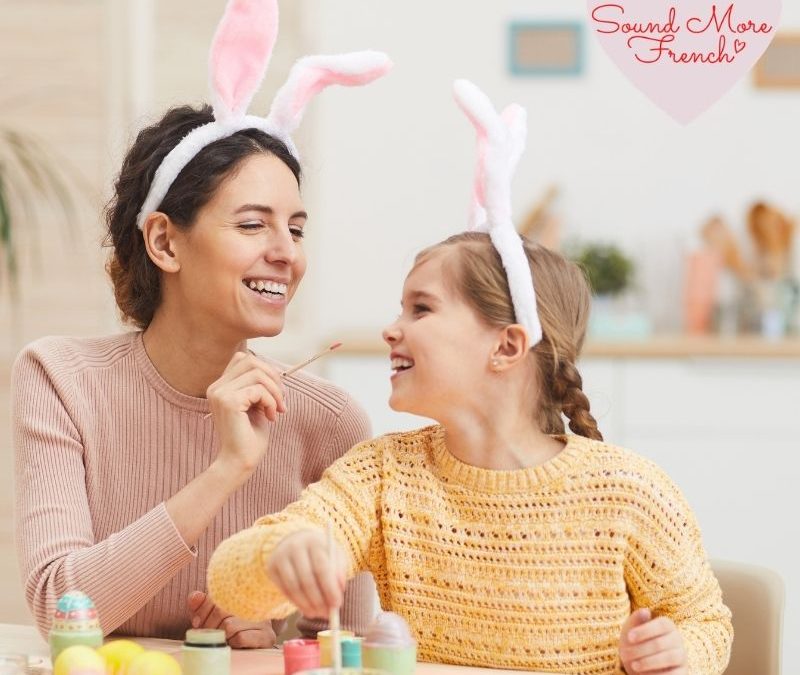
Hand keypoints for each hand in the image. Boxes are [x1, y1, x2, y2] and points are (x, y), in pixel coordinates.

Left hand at [187, 591, 276, 648]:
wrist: (255, 644)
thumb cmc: (232, 627)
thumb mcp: (213, 614)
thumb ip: (201, 604)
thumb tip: (195, 597)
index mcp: (244, 592)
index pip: (218, 595)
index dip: (203, 610)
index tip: (197, 622)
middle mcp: (257, 602)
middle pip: (222, 611)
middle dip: (209, 626)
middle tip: (207, 633)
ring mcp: (263, 619)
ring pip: (229, 626)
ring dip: (221, 636)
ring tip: (222, 638)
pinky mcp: (266, 636)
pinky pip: (240, 638)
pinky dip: (232, 643)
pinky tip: (234, 642)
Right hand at [207, 351, 285, 478]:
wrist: (239, 462)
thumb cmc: (249, 438)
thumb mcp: (255, 405)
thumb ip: (257, 386)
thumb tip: (273, 370)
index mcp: (220, 387)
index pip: (243, 359)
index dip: (265, 370)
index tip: (276, 391)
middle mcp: (216, 387)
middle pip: (250, 360)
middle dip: (273, 377)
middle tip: (281, 399)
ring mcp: (220, 393)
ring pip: (257, 373)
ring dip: (274, 391)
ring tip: (278, 409)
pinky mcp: (229, 402)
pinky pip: (259, 389)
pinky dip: (271, 401)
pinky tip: (271, 417)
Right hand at [267, 529, 346, 618]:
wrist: (295, 540)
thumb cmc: (320, 551)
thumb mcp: (334, 554)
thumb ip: (339, 570)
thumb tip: (339, 589)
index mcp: (314, 542)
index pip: (321, 568)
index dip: (329, 588)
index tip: (337, 604)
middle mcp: (295, 547)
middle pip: (306, 579)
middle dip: (318, 600)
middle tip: (327, 613)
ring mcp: (281, 557)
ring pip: (293, 587)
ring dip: (306, 605)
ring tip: (317, 613)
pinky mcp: (271, 567)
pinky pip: (284, 590)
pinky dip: (296, 603)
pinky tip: (306, 609)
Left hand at [619, 608, 687, 673]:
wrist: (640, 664)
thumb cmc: (636, 642)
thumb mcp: (632, 629)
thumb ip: (637, 619)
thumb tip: (645, 611)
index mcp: (667, 625)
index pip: (662, 625)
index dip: (645, 630)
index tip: (629, 637)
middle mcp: (677, 639)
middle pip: (661, 643)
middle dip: (640, 649)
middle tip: (624, 654)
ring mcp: (681, 656)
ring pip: (670, 657)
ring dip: (649, 662)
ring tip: (634, 665)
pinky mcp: (683, 671)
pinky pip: (675, 674)